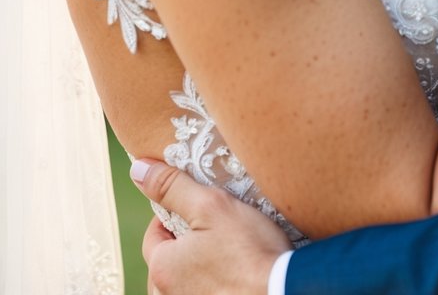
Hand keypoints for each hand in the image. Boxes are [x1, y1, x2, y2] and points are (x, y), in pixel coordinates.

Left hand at [133, 160, 290, 294]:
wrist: (283, 290)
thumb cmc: (250, 252)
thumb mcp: (211, 206)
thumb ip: (172, 187)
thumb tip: (139, 169)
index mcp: (162, 268)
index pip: (153, 234)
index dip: (173, 214)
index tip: (198, 207)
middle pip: (167, 262)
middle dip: (183, 244)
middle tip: (213, 229)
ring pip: (182, 282)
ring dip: (196, 268)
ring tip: (225, 253)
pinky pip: (201, 293)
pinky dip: (211, 283)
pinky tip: (232, 274)